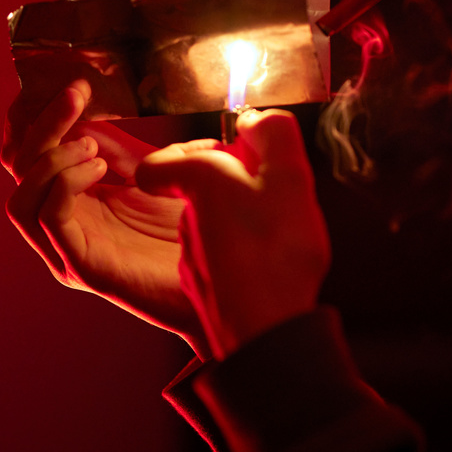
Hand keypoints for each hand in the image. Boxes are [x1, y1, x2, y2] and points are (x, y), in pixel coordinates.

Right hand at [2, 79, 207, 354]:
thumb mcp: (157, 174)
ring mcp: (67, 247)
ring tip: (92, 146)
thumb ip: (123, 149)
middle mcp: (63, 222)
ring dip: (50, 158)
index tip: (74, 83)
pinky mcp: (81, 267)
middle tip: (76, 95)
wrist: (228, 282)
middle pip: (18, 167)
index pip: (31, 150)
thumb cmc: (196, 230)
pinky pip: (46, 219)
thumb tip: (93, 112)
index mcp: (76, 197)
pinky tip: (100, 168)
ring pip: (21, 197)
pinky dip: (64, 184)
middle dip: (41, 123)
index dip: (40, 113)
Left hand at [135, 109, 330, 358]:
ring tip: (275, 227)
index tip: (225, 153)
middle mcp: (186, 220)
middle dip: (225, 182)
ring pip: (208, 224)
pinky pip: (220, 258)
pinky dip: (240, 252)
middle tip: (266, 187)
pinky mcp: (206, 290)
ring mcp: (193, 258)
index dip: (190, 151)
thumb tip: (256, 120)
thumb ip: (274, 134)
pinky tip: (270, 259)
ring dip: (236, 218)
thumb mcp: (290, 176)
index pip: (161, 161)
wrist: (268, 330)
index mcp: (200, 184)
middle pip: (193, 190)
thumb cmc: (277, 252)